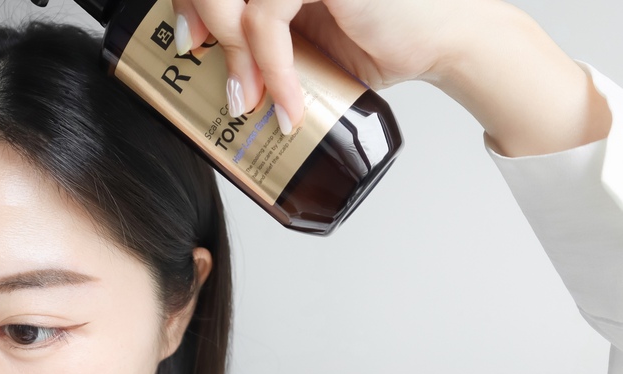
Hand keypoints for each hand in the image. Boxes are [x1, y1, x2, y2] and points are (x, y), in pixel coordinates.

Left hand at [174, 0, 611, 154]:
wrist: (445, 42)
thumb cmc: (382, 37)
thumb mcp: (305, 40)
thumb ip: (262, 38)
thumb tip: (212, 63)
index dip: (192, 2)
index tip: (187, 41)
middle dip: (200, 21)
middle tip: (208, 71)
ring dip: (233, 55)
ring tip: (247, 102)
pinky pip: (267, 18)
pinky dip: (271, 69)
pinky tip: (283, 105)